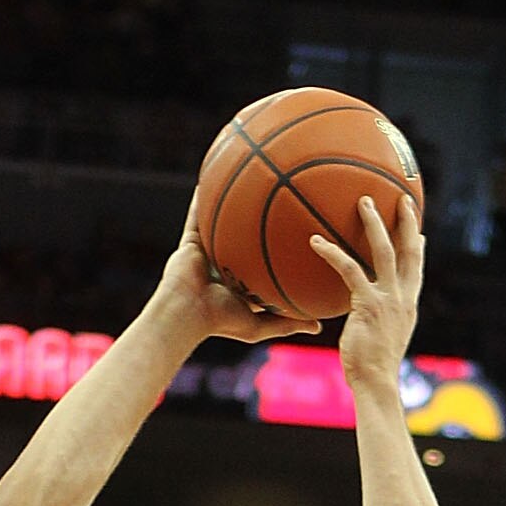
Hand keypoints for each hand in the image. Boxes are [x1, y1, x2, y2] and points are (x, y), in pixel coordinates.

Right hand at [153, 187, 322, 345]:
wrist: (186, 315)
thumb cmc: (220, 322)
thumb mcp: (259, 325)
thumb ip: (286, 323)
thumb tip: (318, 327)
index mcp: (239, 284)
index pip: (261, 265)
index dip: (276, 252)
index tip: (296, 237)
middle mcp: (223, 265)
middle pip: (244, 239)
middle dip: (257, 222)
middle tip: (277, 201)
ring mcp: (206, 252)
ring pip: (220, 224)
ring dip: (229, 205)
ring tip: (243, 179)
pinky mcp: (191, 243)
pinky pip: (197, 216)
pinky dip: (202, 199)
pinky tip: (211, 177)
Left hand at [309, 196, 423, 389]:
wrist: (376, 384)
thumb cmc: (372, 370)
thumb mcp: (380, 342)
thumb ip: (376, 324)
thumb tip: (364, 321)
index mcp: (407, 307)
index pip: (416, 271)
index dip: (418, 249)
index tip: (418, 232)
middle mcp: (402, 298)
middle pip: (409, 251)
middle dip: (407, 222)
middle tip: (402, 198)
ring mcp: (388, 299)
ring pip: (385, 251)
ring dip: (375, 223)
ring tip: (364, 202)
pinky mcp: (368, 304)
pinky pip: (350, 270)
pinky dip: (332, 253)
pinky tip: (316, 242)